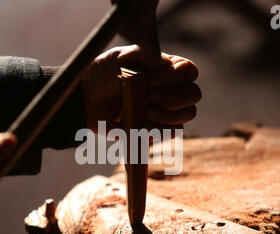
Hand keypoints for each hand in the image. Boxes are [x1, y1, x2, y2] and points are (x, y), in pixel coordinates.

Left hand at [81, 45, 201, 132]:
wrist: (85, 101)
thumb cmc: (102, 75)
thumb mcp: (118, 57)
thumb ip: (142, 55)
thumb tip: (166, 63)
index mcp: (165, 69)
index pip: (189, 71)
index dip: (176, 77)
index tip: (152, 80)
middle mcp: (170, 89)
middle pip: (193, 95)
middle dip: (174, 97)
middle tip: (150, 96)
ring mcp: (165, 111)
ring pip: (187, 115)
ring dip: (169, 115)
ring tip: (147, 112)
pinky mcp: (156, 129)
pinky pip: (172, 133)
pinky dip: (159, 131)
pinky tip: (141, 126)